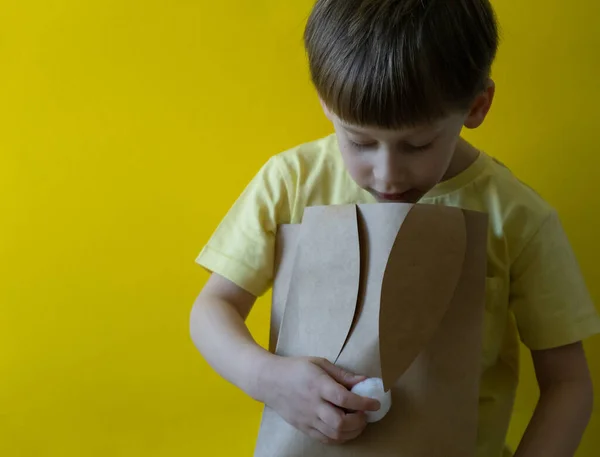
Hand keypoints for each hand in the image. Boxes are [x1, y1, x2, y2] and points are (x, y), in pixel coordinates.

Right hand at [261, 356, 380, 444]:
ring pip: (334, 434)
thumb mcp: (319, 363)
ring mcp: (307, 418)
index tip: (375, 403)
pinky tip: (345, 429)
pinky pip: (325, 439)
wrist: (269, 381)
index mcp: (317, 385)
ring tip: (358, 421)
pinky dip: (339, 437)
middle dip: (359, 421)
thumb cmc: (295, 368)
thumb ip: (342, 374)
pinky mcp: (303, 427)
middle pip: (340, 422)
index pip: (343, 398)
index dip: (363, 402)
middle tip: (365, 414)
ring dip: (352, 431)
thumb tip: (364, 380)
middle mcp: (312, 404)